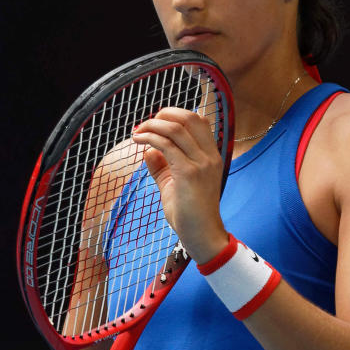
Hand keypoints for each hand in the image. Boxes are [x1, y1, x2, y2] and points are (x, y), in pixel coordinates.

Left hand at [132, 106, 228, 261]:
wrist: (202, 235)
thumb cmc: (190, 214)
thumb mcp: (174, 185)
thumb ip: (162, 167)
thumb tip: (148, 151)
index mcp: (211, 155)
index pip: (197, 120)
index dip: (174, 115)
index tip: (155, 124)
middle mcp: (209, 155)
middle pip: (189, 117)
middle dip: (164, 114)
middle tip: (145, 124)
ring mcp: (201, 163)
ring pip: (175, 128)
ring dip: (152, 125)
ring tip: (137, 132)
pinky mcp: (189, 173)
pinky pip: (166, 145)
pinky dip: (150, 138)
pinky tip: (139, 142)